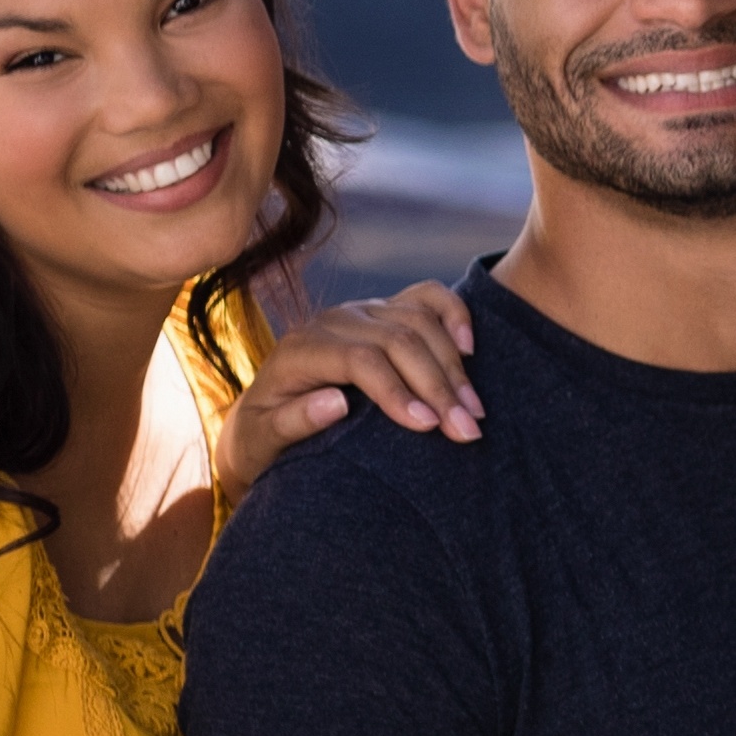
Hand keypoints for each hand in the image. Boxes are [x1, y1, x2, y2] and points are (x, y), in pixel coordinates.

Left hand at [231, 282, 480, 474]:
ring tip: (474, 410)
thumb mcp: (262, 438)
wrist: (263, 414)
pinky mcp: (384, 311)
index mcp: (302, 348)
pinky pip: (427, 297)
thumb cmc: (263, 435)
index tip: (428, 426)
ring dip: (454, 365)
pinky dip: (454, 315)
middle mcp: (335, 321)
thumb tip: (335, 403)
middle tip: (466, 429)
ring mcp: (363, 311)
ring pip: (419, 321)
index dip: (397, 391)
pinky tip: (471, 348)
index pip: (360, 360)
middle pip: (399, 340)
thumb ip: (292, 421)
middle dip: (438, 385)